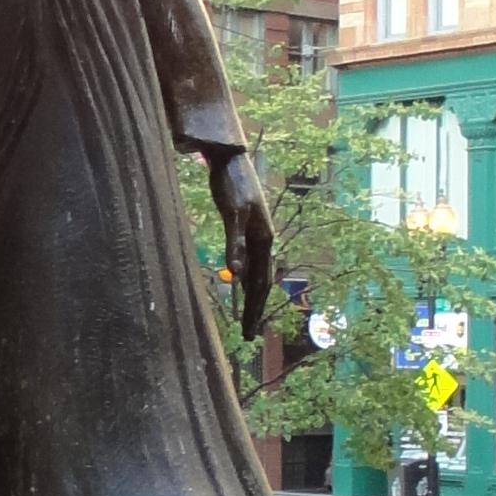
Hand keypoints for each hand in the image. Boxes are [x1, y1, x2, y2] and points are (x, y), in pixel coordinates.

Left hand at [209, 148, 273, 338]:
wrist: (230, 160)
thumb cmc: (231, 184)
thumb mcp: (232, 214)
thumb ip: (234, 244)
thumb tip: (236, 275)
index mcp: (264, 240)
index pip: (261, 283)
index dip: (255, 309)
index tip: (249, 331)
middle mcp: (264, 241)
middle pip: (261, 283)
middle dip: (255, 309)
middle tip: (249, 335)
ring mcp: (256, 235)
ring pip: (257, 274)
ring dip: (252, 297)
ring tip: (248, 318)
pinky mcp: (245, 229)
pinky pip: (249, 262)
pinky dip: (246, 279)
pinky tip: (239, 284)